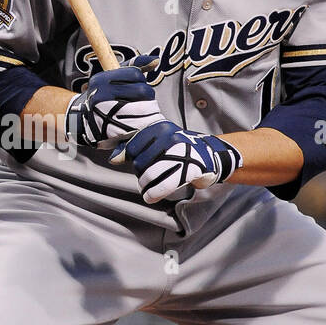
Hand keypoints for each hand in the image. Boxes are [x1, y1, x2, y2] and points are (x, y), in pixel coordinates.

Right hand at [64, 66, 162, 147]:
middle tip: (143, 99)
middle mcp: (102, 94)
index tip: (138, 85)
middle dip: (148, 95)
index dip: (141, 79)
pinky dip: (142, 122)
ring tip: (141, 109)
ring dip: (148, 108)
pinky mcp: (113, 129)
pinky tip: (138, 120)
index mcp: (101, 80)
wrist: (82, 120)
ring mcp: (107, 113)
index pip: (135, 74)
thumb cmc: (103, 96)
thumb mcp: (112, 77)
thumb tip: (155, 61)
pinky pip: (138, 123)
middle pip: (142, 90)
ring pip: (143, 107)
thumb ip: (133, 66)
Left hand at [111, 120, 242, 203]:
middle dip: (141, 176)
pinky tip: (151, 197)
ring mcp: (180, 152)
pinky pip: (163, 186)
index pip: (132, 148)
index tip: (143, 164)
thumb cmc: (179, 150)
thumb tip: (114, 158)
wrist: (211, 156)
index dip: (134, 160)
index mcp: (159, 127)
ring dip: (146, 187)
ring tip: (150, 189)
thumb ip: (135, 148)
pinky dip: (154, 194)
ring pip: (148, 176)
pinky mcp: (189, 168)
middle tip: (150, 178)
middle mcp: (169, 136)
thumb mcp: (157, 143)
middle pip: (139, 164)